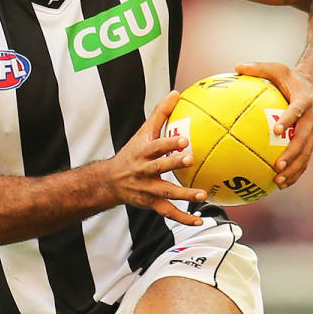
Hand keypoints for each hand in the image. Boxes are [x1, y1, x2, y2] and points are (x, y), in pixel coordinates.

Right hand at [107, 91, 207, 225]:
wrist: (110, 181)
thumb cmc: (132, 152)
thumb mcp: (143, 133)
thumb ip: (160, 113)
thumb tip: (177, 93)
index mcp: (142, 152)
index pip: (155, 146)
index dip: (168, 143)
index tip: (183, 139)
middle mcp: (143, 171)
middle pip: (158, 167)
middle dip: (173, 164)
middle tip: (190, 159)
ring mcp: (147, 189)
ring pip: (166, 192)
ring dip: (184, 195)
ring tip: (202, 195)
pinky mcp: (151, 203)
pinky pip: (168, 212)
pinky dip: (184, 218)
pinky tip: (200, 220)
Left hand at [235, 62, 312, 188]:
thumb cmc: (289, 78)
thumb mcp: (276, 68)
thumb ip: (258, 68)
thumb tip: (236, 66)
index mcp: (304, 101)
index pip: (297, 111)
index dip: (289, 119)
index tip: (276, 129)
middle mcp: (311, 119)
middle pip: (303, 139)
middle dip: (292, 155)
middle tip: (276, 166)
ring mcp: (312, 133)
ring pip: (306, 154)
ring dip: (294, 169)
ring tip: (278, 181)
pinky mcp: (310, 142)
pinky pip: (303, 160)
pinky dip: (294, 173)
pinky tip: (279, 184)